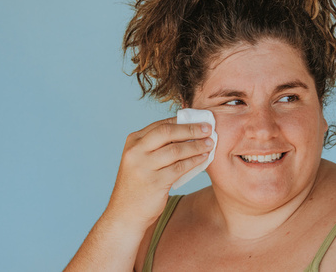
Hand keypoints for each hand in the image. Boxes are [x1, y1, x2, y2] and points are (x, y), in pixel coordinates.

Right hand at [103, 116, 214, 231]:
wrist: (125, 214)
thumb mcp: (141, 159)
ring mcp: (143, 167)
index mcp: (133, 141)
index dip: (183, 121)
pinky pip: (180, 168)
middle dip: (191, 129)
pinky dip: (194, 161)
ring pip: (176, 150)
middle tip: (209, 128)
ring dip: (196, 146)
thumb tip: (189, 131)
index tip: (200, 120)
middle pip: (168, 132)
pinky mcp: (154, 182)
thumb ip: (158, 145)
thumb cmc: (139, 184)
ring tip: (210, 143)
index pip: (161, 124)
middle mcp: (135, 151)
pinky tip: (203, 158)